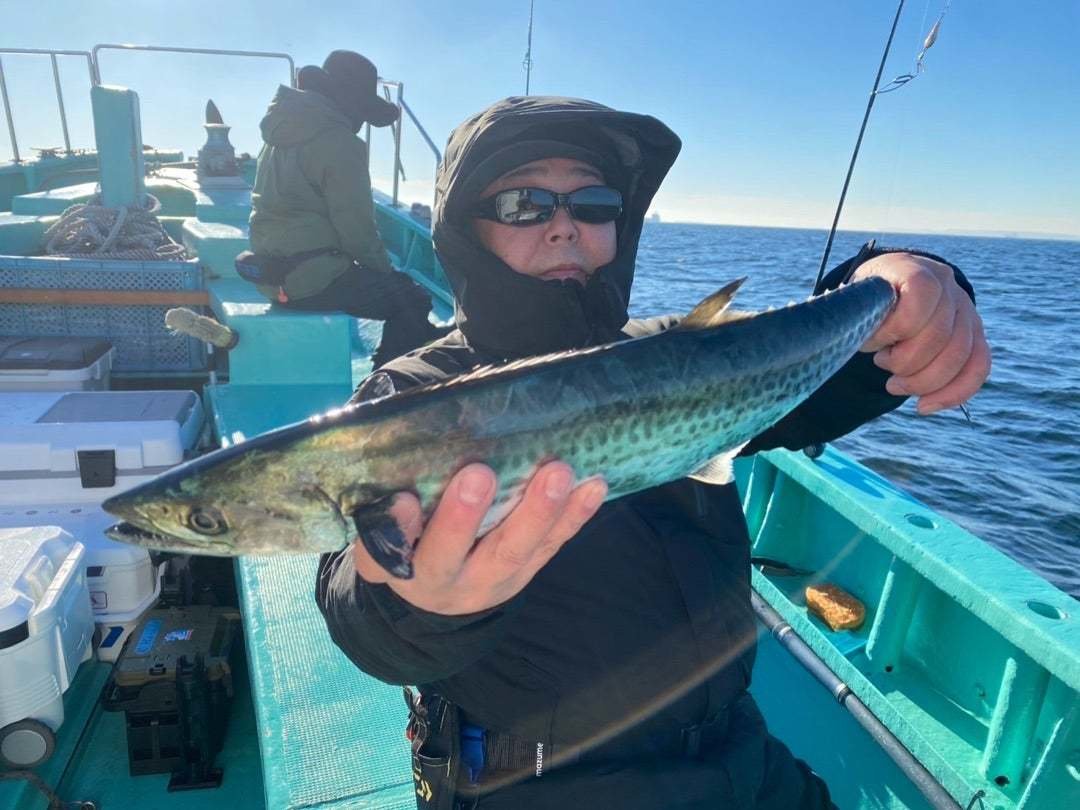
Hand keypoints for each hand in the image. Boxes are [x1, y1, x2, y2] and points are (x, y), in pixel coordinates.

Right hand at [353, 461, 607, 614]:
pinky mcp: (528, 568)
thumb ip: (381, 521)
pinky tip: (593, 486)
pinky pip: (552, 545)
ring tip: (556, 474)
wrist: (441, 598)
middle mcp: (445, 579)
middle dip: (465, 516)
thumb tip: (397, 489)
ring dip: (537, 511)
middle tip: (478, 474)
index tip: (401, 499)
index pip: (388, 553)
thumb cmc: (407, 546)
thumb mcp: (380, 542)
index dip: (396, 528)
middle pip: (450, 555)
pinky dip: (575, 515)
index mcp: (401, 568)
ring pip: (514, 550)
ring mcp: (492, 577)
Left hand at [852, 252, 990, 414]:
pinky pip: (977, 369)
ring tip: (893, 385)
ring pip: (960, 356)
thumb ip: (858, 312)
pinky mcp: (976, 337)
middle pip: (941, 335)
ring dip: (922, 381)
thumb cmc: (870, 298)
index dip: (896, 326)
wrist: (895, 289)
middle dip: (905, 361)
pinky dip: (952, 394)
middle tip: (880, 363)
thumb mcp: (858, 296)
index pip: (922, 293)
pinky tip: (924, 406)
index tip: (872, 342)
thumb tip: (851, 338)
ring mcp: (967, 312)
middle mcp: (950, 288)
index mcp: (916, 269)